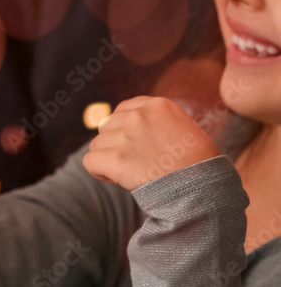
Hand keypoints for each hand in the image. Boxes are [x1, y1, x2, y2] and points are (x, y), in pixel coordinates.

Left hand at [83, 96, 221, 189]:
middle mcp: (139, 115)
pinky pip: (90, 162)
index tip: (142, 149)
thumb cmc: (198, 167)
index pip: (123, 111)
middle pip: (107, 127)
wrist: (206, 192)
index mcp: (158, 105)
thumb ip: (153, 122)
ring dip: (110, 160)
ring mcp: (126, 136)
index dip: (127, 132)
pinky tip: (120, 180)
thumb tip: (113, 124)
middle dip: (117, 146)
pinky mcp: (116, 158)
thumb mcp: (182, 130)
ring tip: (135, 174)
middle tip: (140, 165)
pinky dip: (100, 172)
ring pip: (98, 145)